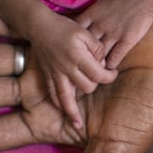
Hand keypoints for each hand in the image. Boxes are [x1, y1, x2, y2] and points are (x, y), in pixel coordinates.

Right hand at [28, 12, 116, 127]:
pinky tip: (64, 112)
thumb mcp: (85, 32)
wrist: (40, 26)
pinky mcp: (48, 76)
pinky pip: (53, 94)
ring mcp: (56, 74)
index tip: (113, 73)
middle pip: (87, 87)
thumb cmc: (64, 28)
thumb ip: (97, 48)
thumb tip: (103, 64)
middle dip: (96, 85)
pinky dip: (58, 104)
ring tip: (77, 125)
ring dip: (72, 113)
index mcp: (78, 57)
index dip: (110, 76)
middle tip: (98, 77)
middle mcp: (67, 68)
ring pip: (66, 99)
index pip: (99, 75)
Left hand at [76, 0, 152, 69]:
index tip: (69, 54)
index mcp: (91, 15)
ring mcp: (113, 33)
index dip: (70, 46)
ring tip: (91, 75)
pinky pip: (114, 59)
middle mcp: (99, 25)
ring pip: (98, 56)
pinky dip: (110, 67)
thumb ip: (88, 17)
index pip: (74, 34)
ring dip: (95, 67)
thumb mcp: (99, 4)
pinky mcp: (127, 40)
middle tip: (77, 70)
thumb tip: (76, 28)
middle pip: (83, 48)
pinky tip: (108, 70)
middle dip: (79, 60)